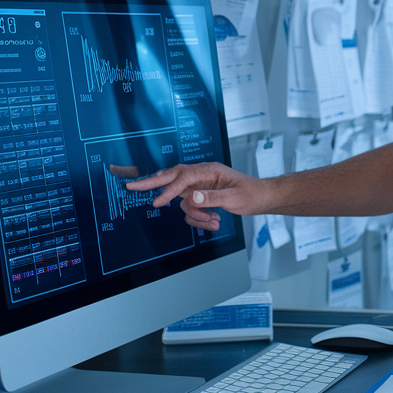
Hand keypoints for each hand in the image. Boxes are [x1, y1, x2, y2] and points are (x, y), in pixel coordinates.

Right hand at [125, 163, 267, 230]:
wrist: (261, 198)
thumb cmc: (251, 194)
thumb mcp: (234, 198)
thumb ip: (212, 198)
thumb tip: (191, 197)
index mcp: (210, 170)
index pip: (183, 178)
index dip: (170, 189)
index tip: (159, 201)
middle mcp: (202, 176)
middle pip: (171, 178)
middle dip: (151, 183)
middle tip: (131, 186)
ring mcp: (200, 187)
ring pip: (183, 203)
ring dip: (195, 216)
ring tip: (214, 222)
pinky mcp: (201, 197)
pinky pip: (190, 210)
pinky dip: (199, 220)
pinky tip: (214, 221)